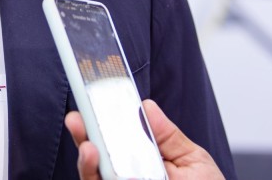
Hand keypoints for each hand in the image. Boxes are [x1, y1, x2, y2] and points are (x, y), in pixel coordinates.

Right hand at [64, 99, 223, 179]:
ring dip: (88, 164)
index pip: (115, 138)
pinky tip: (116, 176)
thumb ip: (168, 136)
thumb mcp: (194, 161)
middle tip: (78, 120)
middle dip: (84, 136)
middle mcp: (126, 177)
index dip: (100, 120)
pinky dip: (103, 179)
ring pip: (93, 178)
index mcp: (143, 161)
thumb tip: (146, 106)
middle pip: (96, 157)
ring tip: (91, 150)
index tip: (92, 99)